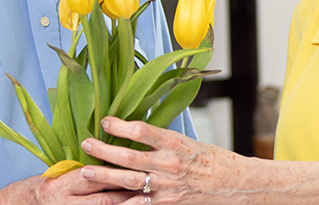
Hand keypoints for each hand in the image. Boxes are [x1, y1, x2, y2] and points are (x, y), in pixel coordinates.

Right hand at [0, 166, 146, 204]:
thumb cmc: (36, 188)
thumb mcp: (54, 174)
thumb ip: (79, 169)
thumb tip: (108, 156)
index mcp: (60, 184)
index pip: (93, 176)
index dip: (116, 172)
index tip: (136, 166)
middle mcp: (64, 201)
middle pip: (102, 198)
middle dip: (126, 193)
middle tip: (149, 185)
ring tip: (146, 201)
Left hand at [79, 117, 240, 203]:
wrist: (232, 183)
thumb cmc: (211, 159)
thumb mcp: (188, 141)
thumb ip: (162, 139)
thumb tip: (135, 129)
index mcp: (175, 143)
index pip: (142, 130)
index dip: (120, 125)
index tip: (105, 121)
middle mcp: (169, 164)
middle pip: (129, 156)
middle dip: (103, 150)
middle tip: (85, 143)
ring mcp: (166, 185)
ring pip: (128, 180)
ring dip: (104, 176)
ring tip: (85, 171)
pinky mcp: (166, 202)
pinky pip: (138, 204)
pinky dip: (121, 203)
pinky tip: (105, 201)